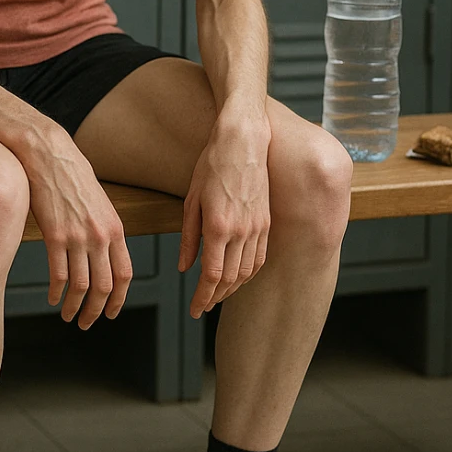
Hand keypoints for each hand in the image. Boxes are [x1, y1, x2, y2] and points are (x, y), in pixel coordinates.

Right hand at [21, 124, 133, 329]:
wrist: (50, 155)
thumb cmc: (72, 176)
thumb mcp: (100, 203)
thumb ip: (105, 230)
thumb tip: (104, 257)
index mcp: (115, 228)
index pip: (124, 274)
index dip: (118, 299)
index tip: (110, 312)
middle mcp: (100, 235)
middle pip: (104, 286)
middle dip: (96, 311)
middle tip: (87, 323)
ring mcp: (77, 236)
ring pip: (81, 286)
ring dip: (74, 307)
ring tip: (68, 316)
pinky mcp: (54, 235)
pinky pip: (58, 274)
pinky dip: (56, 292)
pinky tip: (53, 298)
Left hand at [178, 116, 270, 317]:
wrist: (243, 141)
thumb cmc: (212, 165)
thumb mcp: (191, 200)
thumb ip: (188, 238)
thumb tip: (184, 267)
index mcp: (218, 227)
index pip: (212, 276)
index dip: (202, 297)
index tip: (195, 310)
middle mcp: (241, 231)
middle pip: (230, 279)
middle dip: (215, 297)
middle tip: (203, 306)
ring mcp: (258, 227)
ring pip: (247, 272)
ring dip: (233, 289)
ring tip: (218, 295)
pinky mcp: (267, 222)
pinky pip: (260, 257)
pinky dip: (249, 273)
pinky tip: (239, 277)